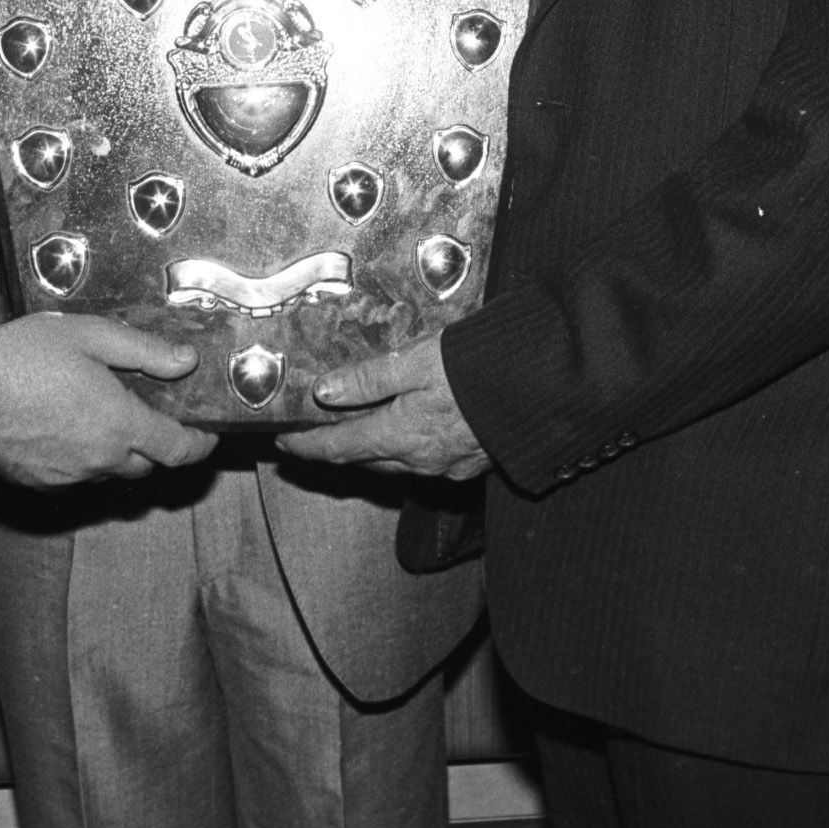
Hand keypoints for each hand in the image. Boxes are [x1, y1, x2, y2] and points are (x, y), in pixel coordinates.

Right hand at [0, 314, 217, 487]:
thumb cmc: (24, 357)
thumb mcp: (91, 336)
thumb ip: (145, 351)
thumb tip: (186, 361)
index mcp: (119, 424)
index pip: (178, 449)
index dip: (200, 444)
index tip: (207, 434)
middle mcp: (99, 459)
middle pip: (146, 465)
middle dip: (154, 444)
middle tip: (145, 413)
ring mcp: (69, 477)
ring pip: (109, 471)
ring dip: (115, 451)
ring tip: (98, 414)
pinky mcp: (40, 484)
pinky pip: (75, 477)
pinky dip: (81, 458)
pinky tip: (64, 427)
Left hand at [277, 335, 487, 479]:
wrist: (544, 388)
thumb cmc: (480, 367)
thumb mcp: (416, 361)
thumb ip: (369, 378)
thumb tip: (324, 392)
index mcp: (400, 435)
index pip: (339, 447)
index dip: (307, 446)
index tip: (284, 443)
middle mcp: (421, 460)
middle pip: (366, 460)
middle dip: (338, 450)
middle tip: (316, 435)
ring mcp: (449, 466)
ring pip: (397, 464)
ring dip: (374, 451)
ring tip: (359, 432)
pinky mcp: (474, 463)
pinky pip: (428, 462)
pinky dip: (409, 449)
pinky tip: (414, 432)